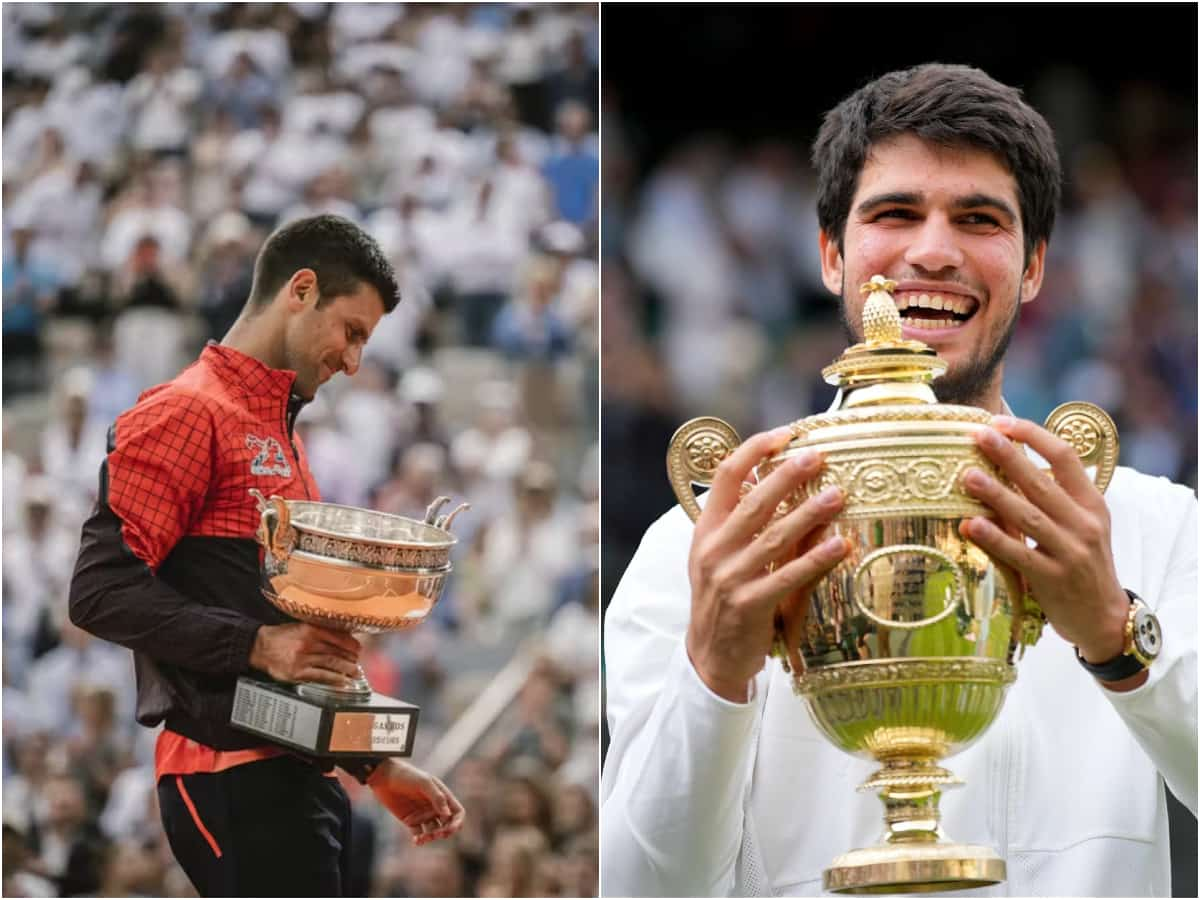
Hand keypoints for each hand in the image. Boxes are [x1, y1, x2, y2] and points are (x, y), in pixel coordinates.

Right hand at [249, 623, 361, 686]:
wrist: (259, 647)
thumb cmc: (281, 637)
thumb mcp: (301, 626)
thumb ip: (320, 630)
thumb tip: (343, 636)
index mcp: (310, 629)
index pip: (337, 636)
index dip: (351, 644)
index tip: (358, 648)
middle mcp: (307, 643)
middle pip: (336, 651)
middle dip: (350, 658)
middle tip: (358, 661)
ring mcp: (302, 659)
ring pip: (331, 663)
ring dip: (346, 669)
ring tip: (356, 673)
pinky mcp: (297, 673)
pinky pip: (321, 676)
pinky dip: (334, 679)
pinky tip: (343, 682)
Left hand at [369, 759, 464, 844]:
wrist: (384, 777)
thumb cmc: (406, 775)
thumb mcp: (423, 783)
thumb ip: (437, 797)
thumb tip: (448, 815)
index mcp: (442, 795)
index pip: (457, 812)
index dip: (457, 822)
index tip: (450, 829)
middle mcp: (434, 806)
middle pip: (447, 824)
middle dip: (445, 832)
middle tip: (437, 834)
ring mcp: (423, 814)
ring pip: (434, 831)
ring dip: (432, 837)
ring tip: (423, 838)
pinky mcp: (411, 821)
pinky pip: (419, 834)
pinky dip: (420, 840)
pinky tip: (416, 841)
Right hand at [686, 427, 849, 701]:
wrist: (709, 657)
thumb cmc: (723, 599)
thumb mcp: (721, 556)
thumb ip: (744, 524)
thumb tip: (781, 483)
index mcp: (706, 530)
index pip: (725, 477)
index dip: (754, 451)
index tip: (784, 434)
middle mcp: (713, 550)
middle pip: (753, 502)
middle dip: (787, 475)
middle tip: (817, 455)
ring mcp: (729, 578)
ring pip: (774, 537)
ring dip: (809, 513)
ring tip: (838, 495)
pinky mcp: (749, 605)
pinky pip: (787, 577)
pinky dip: (816, 560)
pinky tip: (840, 545)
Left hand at [959, 415, 1129, 666]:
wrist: (1103, 617)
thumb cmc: (1082, 561)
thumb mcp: (1080, 524)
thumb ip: (1052, 496)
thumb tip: (1008, 457)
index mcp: (1091, 503)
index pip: (1065, 458)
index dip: (1033, 436)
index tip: (1001, 422)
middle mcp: (1084, 524)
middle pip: (1042, 483)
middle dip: (1009, 457)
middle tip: (978, 435)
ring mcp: (1070, 552)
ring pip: (1029, 517)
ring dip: (996, 495)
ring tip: (967, 477)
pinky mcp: (1052, 580)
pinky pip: (1019, 555)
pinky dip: (994, 539)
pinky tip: (971, 524)